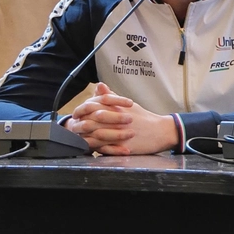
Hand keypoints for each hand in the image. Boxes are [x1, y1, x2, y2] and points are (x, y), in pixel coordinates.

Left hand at [65, 83, 179, 154]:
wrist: (160, 131)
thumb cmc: (144, 117)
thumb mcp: (127, 104)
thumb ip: (111, 96)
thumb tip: (99, 86)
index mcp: (116, 108)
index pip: (93, 106)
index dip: (82, 110)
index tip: (76, 113)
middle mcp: (116, 119)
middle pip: (91, 121)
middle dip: (80, 124)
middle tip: (74, 126)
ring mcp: (119, 133)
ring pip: (96, 135)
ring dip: (86, 136)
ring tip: (79, 138)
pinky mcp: (122, 146)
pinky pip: (105, 148)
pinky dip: (96, 148)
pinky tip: (91, 147)